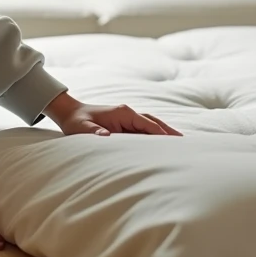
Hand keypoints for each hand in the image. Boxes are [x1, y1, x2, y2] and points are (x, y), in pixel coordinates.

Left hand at [43, 91, 182, 136]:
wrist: (70, 113)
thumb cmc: (76, 122)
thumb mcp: (82, 129)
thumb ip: (93, 133)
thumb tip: (105, 137)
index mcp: (122, 113)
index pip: (146, 123)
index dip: (160, 132)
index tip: (173, 142)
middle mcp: (128, 113)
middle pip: (154, 122)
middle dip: (168, 132)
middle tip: (185, 143)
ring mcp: (127, 118)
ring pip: (151, 125)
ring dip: (164, 133)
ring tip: (180, 143)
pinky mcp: (125, 123)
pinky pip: (144, 129)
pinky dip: (155, 134)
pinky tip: (162, 143)